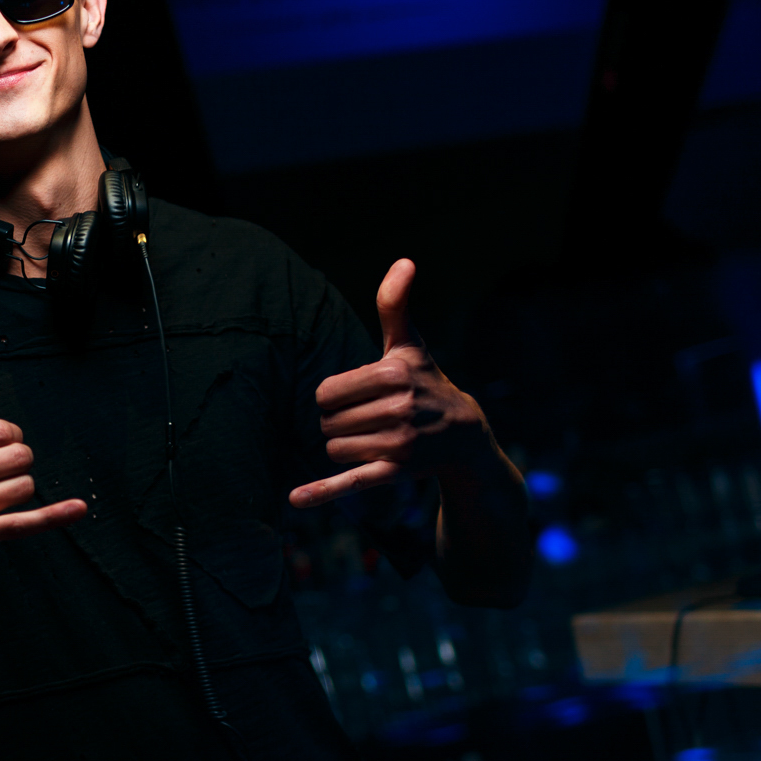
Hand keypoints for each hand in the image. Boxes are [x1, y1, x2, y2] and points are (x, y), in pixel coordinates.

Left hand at [290, 259, 493, 507]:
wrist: (465, 437)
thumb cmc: (427, 385)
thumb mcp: (410, 346)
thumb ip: (396, 306)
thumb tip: (404, 260)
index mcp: (393, 374)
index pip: (325, 393)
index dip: (334, 399)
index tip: (359, 399)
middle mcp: (399, 408)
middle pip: (327, 422)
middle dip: (339, 424)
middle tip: (369, 421)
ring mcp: (399, 443)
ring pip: (334, 450)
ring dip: (344, 448)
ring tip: (374, 440)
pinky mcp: (397, 472)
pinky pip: (351, 482)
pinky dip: (322, 491)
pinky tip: (295, 499)